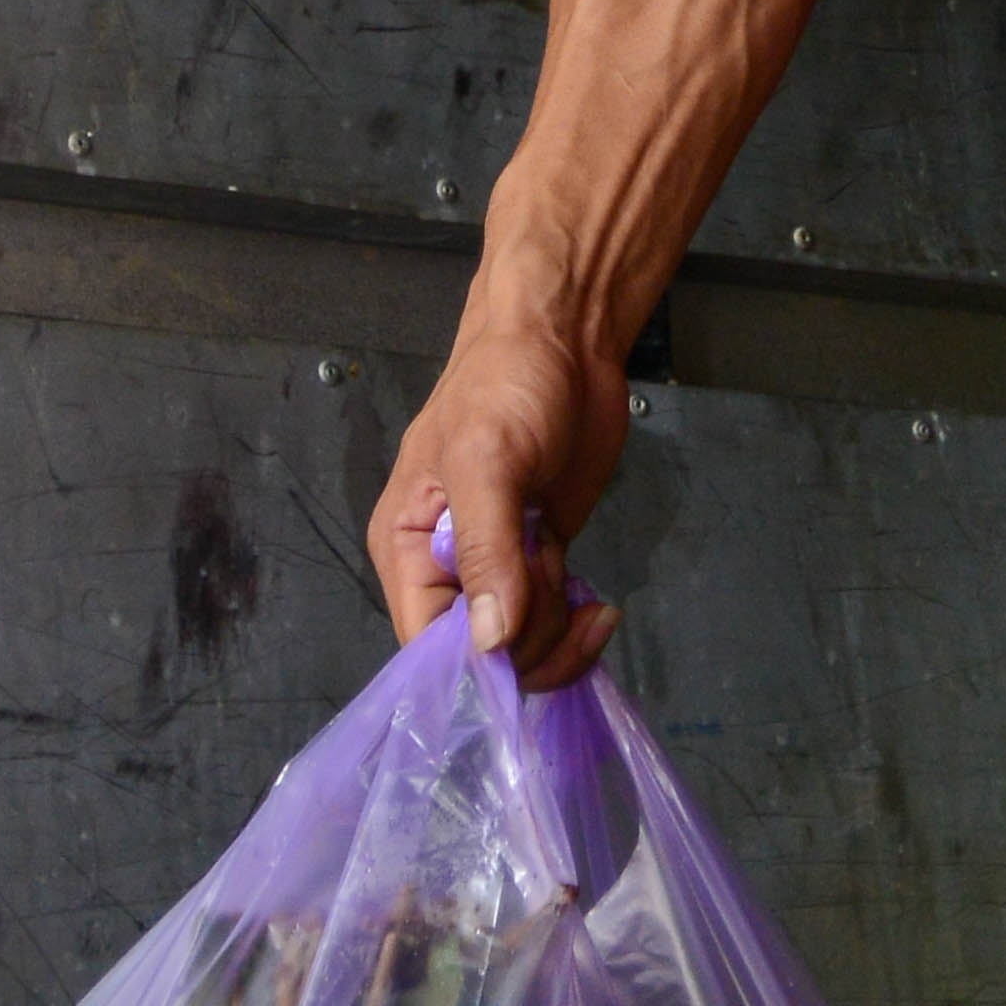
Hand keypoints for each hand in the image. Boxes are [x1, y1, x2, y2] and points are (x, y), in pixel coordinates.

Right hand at [370, 328, 629, 688]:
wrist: (566, 340)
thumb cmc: (507, 385)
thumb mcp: (487, 461)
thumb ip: (487, 552)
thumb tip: (489, 642)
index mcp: (407, 547)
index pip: (422, 641)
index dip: (468, 665)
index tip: (519, 659)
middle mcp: (446, 568)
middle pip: (477, 654)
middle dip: (527, 644)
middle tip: (558, 590)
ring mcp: (500, 566)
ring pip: (522, 646)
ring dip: (558, 633)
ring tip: (573, 577)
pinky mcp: (543, 558)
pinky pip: (553, 621)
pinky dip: (577, 624)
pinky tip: (597, 603)